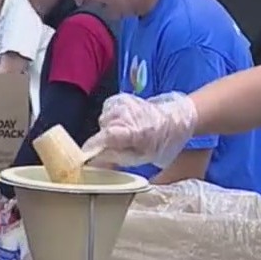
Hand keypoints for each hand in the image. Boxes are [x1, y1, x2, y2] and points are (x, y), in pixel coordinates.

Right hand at [83, 92, 198, 168]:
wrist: (175, 120)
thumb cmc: (162, 142)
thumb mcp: (142, 158)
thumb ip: (117, 158)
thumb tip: (96, 161)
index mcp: (133, 130)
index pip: (103, 138)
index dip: (91, 149)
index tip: (85, 159)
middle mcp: (124, 113)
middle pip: (101, 131)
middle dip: (104, 142)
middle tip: (119, 148)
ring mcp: (121, 103)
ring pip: (102, 122)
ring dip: (109, 130)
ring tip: (125, 135)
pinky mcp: (120, 98)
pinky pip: (106, 113)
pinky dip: (111, 120)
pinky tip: (124, 125)